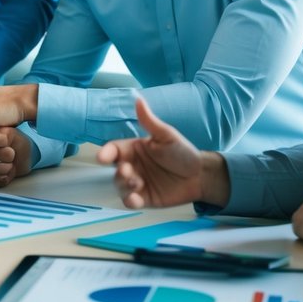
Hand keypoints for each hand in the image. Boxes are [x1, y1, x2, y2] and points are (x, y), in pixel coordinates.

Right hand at [0, 126, 32, 187]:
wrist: (22, 158)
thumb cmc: (16, 144)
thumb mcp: (12, 134)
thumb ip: (0, 136)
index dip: (2, 143)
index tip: (8, 143)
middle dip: (8, 156)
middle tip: (11, 153)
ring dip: (9, 168)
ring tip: (9, 163)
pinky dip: (6, 177)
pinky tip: (5, 171)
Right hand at [96, 96, 227, 208]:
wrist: (200, 176)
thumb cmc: (183, 152)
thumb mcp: (167, 135)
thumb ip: (149, 121)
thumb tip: (138, 99)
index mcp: (133, 149)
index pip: (113, 150)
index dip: (105, 153)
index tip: (102, 158)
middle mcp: (132, 166)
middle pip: (114, 170)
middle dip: (118, 171)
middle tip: (128, 171)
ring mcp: (137, 183)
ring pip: (120, 186)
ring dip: (124, 185)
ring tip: (137, 183)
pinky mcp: (144, 199)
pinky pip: (130, 201)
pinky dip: (129, 201)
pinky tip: (136, 199)